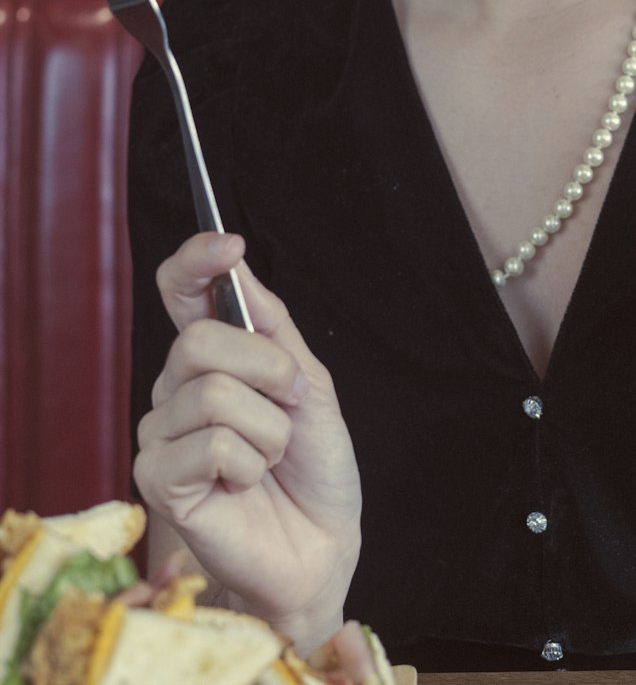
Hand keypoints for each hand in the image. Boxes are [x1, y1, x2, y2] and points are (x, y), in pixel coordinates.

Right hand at [133, 233, 361, 644]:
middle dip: (267, 370)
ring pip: (212, 395)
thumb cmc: (314, 467)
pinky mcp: (159, 482)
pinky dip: (250, 464)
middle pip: (199, 340)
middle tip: (289, 406)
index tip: (228, 244)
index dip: (195, 260)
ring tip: (270, 457)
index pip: (181, 291)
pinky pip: (211, 445)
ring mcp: (162, 435)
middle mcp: (176, 389)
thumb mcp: (309, 384)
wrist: (322, 544)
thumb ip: (272, 326)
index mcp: (212, 357)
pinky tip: (246, 485)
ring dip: (269, 429)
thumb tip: (237, 265)